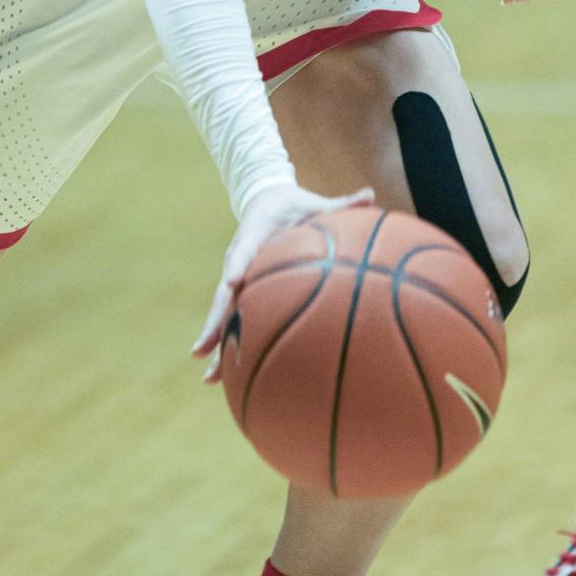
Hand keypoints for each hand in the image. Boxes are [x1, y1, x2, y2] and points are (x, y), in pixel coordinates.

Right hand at [190, 180, 374, 383]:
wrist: (267, 203)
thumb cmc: (296, 206)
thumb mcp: (315, 202)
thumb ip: (341, 203)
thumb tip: (371, 195)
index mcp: (253, 235)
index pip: (241, 249)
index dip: (238, 264)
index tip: (233, 280)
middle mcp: (239, 262)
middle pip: (223, 295)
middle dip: (214, 322)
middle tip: (204, 349)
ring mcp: (238, 280)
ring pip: (224, 315)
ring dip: (217, 345)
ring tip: (210, 379)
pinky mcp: (243, 293)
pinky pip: (237, 320)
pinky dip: (232, 347)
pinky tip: (232, 379)